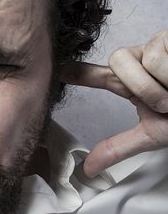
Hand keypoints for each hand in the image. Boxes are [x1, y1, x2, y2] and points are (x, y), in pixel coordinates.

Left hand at [60, 30, 167, 177]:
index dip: (75, 70)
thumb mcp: (154, 133)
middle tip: (166, 102)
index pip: (97, 74)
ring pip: (143, 61)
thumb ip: (119, 147)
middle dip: (142, 88)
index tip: (55, 68)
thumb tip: (88, 168)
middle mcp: (141, 60)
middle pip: (116, 63)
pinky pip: (161, 55)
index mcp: (131, 82)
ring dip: (164, 85)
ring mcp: (158, 45)